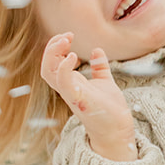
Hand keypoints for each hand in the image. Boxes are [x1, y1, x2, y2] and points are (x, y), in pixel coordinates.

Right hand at [41, 33, 136, 160]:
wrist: (118, 129)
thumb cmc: (110, 108)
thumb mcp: (104, 82)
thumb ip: (99, 67)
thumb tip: (97, 50)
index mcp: (71, 82)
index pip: (53, 62)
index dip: (56, 47)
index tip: (69, 35)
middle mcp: (67, 87)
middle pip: (46, 65)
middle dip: (52, 47)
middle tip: (67, 35)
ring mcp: (71, 93)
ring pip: (48, 72)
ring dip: (53, 53)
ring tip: (66, 40)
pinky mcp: (78, 99)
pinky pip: (62, 82)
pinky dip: (63, 67)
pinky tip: (72, 56)